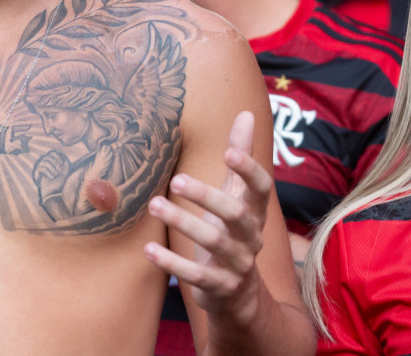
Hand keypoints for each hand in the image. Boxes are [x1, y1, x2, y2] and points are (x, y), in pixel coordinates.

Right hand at [33, 151, 68, 199]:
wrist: (52, 193)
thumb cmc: (58, 184)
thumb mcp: (64, 174)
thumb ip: (65, 166)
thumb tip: (65, 158)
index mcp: (53, 164)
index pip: (53, 153)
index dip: (57, 157)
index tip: (61, 164)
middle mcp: (47, 164)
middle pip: (49, 156)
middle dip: (55, 163)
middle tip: (59, 171)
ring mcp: (43, 168)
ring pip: (45, 162)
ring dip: (52, 168)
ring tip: (55, 175)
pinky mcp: (39, 173)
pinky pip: (42, 168)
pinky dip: (48, 173)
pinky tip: (51, 178)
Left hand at [144, 111, 272, 326]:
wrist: (239, 296)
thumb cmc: (232, 233)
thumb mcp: (237, 196)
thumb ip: (240, 157)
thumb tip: (245, 113)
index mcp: (255, 212)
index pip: (262, 188)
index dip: (249, 170)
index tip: (229, 151)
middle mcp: (251, 237)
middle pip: (236, 215)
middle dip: (207, 196)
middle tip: (176, 179)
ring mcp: (238, 264)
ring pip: (214, 243)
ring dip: (183, 222)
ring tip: (153, 205)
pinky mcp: (220, 288)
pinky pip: (196, 276)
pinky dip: (172, 263)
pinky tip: (147, 248)